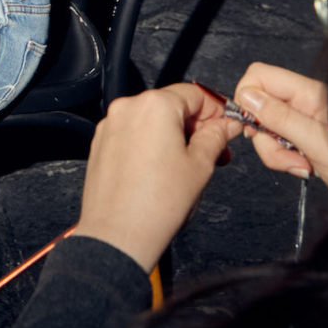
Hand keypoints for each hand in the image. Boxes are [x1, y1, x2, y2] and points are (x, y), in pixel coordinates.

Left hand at [73, 84, 238, 272]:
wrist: (119, 234)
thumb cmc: (156, 205)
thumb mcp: (200, 166)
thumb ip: (216, 137)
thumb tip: (225, 125)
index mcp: (154, 106)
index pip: (195, 93)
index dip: (216, 110)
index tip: (226, 126)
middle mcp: (128, 108)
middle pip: (172, 105)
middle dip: (196, 126)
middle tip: (215, 149)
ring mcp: (111, 125)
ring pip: (152, 120)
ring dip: (175, 135)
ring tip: (192, 164)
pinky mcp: (101, 142)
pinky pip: (134, 133)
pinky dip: (152, 143)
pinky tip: (164, 168)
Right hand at [233, 63, 327, 197]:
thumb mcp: (317, 143)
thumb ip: (282, 118)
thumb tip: (248, 96)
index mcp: (309, 94)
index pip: (261, 76)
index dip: (247, 97)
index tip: (251, 124)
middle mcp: (303, 104)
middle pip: (258, 106)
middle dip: (263, 135)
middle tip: (284, 152)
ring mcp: (301, 122)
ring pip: (264, 129)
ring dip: (275, 153)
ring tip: (301, 165)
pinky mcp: (300, 140)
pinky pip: (276, 145)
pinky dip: (283, 160)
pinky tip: (304, 167)